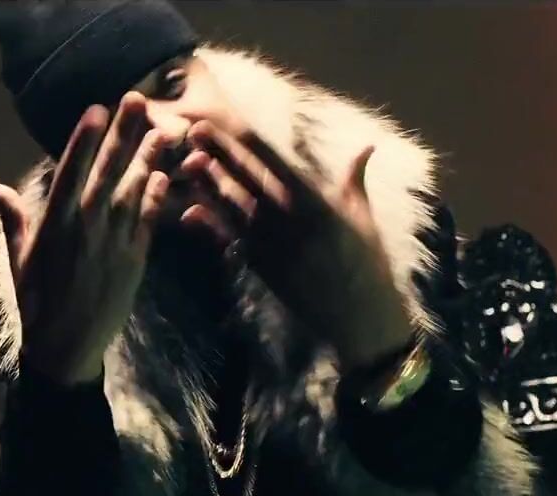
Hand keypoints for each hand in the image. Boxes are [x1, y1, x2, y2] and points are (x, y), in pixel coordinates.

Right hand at [0, 93, 173, 383]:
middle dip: (123, 134)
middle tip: (137, 100)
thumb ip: (10, 215)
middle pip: (108, 172)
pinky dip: (156, 197)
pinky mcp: (135, 260)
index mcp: (54, 224)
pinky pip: (148, 221)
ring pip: (135, 191)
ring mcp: (114, 243)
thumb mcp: (18, 256)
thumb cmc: (36, 299)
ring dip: (150, 158)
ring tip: (164, 129)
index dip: (84, 139)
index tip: (96, 109)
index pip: (70, 171)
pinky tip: (164, 175)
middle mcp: (86, 228)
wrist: (67, 346)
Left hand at [181, 121, 411, 368]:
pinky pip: (229, 240)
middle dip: (220, 153)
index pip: (272, 161)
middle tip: (194, 130)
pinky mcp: (260, 265)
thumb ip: (354, 179)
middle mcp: (286, 216)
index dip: (244, 140)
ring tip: (188, 163)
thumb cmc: (365, 261)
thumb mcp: (363, 216)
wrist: (356, 312)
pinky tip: (191, 211)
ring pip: (232, 205)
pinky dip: (209, 225)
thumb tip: (368, 146)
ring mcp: (270, 242)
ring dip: (209, 184)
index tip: (227, 122)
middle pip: (246, 177)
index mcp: (313, 198)